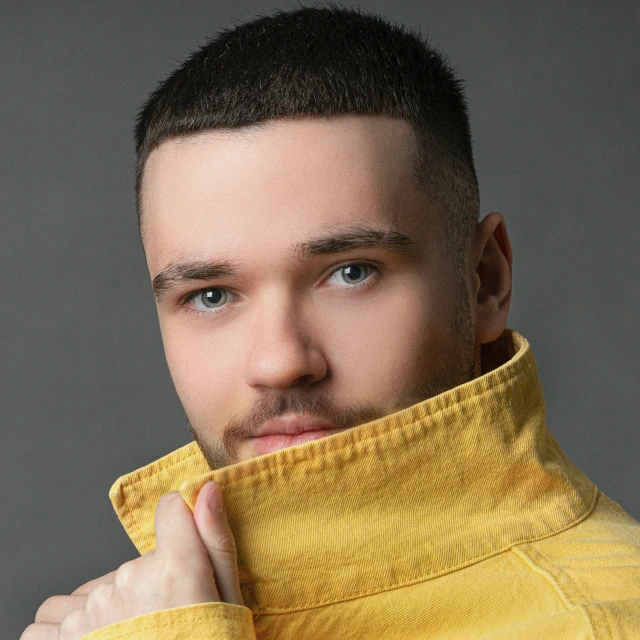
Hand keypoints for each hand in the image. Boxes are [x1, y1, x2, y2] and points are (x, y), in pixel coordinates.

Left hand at [21, 481, 242, 639]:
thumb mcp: (230, 602)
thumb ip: (216, 539)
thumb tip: (207, 488)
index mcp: (178, 565)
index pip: (170, 508)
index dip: (181, 527)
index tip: (187, 552)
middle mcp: (130, 579)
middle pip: (134, 562)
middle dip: (147, 588)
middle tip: (164, 628)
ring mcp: (92, 611)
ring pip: (91, 592)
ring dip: (103, 611)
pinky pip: (48, 623)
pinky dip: (63, 634)